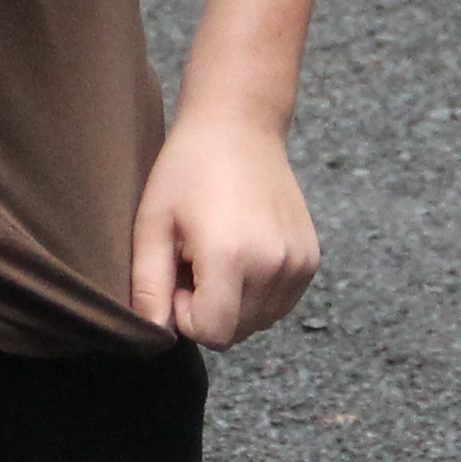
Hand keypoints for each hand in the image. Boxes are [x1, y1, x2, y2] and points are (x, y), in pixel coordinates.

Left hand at [130, 109, 320, 348]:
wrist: (239, 126)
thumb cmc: (187, 170)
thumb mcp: (152, 224)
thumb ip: (149, 286)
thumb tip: (154, 335)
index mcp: (231, 258)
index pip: (212, 334)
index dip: (186, 315)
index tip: (178, 275)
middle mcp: (273, 265)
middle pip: (237, 333)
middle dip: (209, 310)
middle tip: (195, 260)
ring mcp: (298, 263)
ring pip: (260, 321)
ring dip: (234, 302)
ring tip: (218, 253)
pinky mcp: (311, 259)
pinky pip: (280, 303)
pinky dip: (258, 292)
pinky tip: (242, 252)